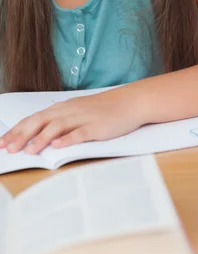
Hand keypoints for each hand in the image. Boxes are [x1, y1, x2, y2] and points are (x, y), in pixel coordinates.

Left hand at [0, 86, 142, 154]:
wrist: (129, 102)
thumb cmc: (103, 109)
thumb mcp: (78, 112)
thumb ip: (60, 122)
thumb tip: (39, 137)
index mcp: (62, 108)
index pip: (33, 118)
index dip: (16, 130)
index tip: (2, 142)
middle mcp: (69, 111)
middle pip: (40, 121)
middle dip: (22, 135)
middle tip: (8, 148)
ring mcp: (83, 118)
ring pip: (57, 127)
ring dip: (41, 139)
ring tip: (29, 151)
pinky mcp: (96, 127)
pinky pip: (79, 133)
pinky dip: (67, 139)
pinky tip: (57, 147)